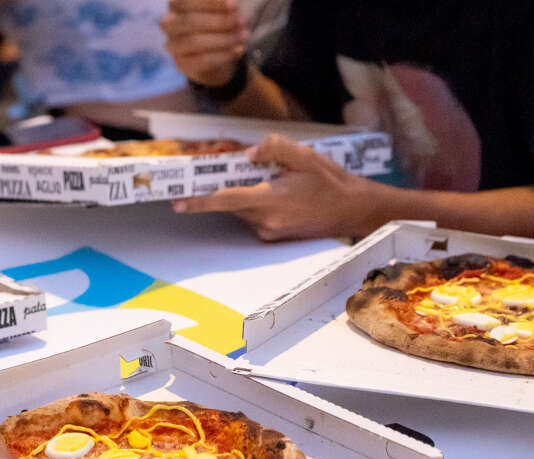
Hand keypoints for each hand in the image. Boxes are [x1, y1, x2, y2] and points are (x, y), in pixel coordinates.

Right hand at [161, 0, 248, 86]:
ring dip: (224, 38)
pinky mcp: (181, 64)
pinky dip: (224, 55)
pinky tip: (239, 50)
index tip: (234, 4)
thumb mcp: (223, 9)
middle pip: (191, 21)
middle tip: (242, 22)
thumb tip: (233, 7)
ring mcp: (172, 45)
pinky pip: (202, 60)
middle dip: (220, 21)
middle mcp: (169, 23)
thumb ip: (225, 6)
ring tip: (245, 36)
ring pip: (195, 41)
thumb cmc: (220, 22)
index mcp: (176, 4)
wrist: (216, 53)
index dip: (210, 3)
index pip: (187, 1)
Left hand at [173, 134, 375, 240]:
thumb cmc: (332, 182)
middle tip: (211, 173)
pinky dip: (253, 201)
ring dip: (240, 194)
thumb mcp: (305, 156)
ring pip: (241, 209)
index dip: (200, 201)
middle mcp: (266, 220)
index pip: (226, 200)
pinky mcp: (274, 235)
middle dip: (221, 188)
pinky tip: (273, 189)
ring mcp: (270, 231)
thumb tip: (250, 153)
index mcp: (271, 200)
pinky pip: (253, 216)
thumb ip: (274, 148)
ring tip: (261, 177)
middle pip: (230, 203)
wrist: (354, 210)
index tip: (179, 202)